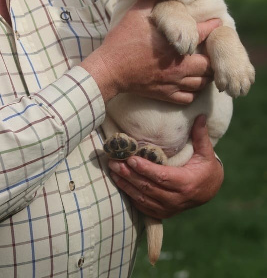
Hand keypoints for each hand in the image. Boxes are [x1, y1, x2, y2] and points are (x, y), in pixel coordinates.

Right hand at [82, 0, 220, 102]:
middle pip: (209, 64)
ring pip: (202, 83)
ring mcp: (173, 81)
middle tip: (210, 52)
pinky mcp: (165, 94)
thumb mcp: (135, 14)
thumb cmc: (122, 41)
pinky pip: (188, 98)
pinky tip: (190, 85)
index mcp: (175, 42)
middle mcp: (179, 64)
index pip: (204, 33)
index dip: (213, 26)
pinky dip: (193, 92)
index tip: (216, 24)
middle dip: (212, 57)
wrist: (109, 69)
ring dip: (206, 76)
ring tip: (204, 69)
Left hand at [108, 115, 223, 218]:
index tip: (131, 160)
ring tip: (113, 170)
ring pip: (142, 198)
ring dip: (126, 184)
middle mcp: (176, 199)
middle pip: (148, 187)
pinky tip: (120, 183)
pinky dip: (130, 195)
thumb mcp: (206, 152)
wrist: (210, 191)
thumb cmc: (206, 168)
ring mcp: (169, 208)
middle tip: (114, 162)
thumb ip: (200, 135)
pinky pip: (143, 206)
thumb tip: (200, 115)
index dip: (145, 169)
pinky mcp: (163, 213)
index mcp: (186, 183)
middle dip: (129, 175)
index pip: (162, 177)